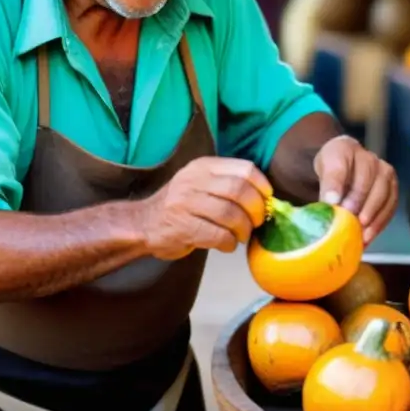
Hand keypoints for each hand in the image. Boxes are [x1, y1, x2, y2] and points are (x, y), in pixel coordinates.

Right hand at [141, 157, 271, 259]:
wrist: (143, 223)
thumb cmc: (180, 205)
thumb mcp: (200, 183)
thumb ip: (227, 184)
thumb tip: (266, 199)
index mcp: (203, 166)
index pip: (244, 169)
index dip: (262, 186)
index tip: (266, 200)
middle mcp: (194, 180)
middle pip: (240, 191)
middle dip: (256, 210)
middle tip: (256, 222)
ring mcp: (186, 203)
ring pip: (231, 214)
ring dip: (243, 229)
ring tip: (241, 235)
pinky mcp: (182, 227)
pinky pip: (218, 235)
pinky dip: (229, 243)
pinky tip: (226, 244)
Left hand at [314, 136, 397, 245]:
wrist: (346, 164)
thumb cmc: (333, 169)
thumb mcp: (323, 172)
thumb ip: (327, 185)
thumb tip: (331, 202)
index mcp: (345, 150)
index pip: (341, 167)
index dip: (338, 186)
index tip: (334, 204)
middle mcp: (370, 158)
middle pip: (368, 181)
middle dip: (361, 204)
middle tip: (352, 223)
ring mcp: (385, 172)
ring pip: (384, 194)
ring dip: (374, 217)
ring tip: (363, 236)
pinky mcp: (393, 187)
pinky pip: (391, 206)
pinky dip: (381, 222)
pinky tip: (370, 236)